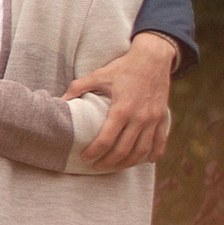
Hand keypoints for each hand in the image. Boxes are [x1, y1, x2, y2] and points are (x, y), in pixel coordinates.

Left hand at [67, 31, 177, 166]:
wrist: (153, 57)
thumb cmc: (123, 67)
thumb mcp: (99, 75)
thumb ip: (78, 87)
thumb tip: (61, 100)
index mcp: (122, 109)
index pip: (106, 140)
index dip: (94, 152)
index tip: (85, 157)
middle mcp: (139, 117)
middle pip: (123, 150)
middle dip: (108, 162)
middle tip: (96, 166)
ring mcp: (153, 119)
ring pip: (142, 150)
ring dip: (128, 162)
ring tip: (116, 166)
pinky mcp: (162, 117)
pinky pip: (160, 140)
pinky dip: (154, 153)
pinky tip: (146, 161)